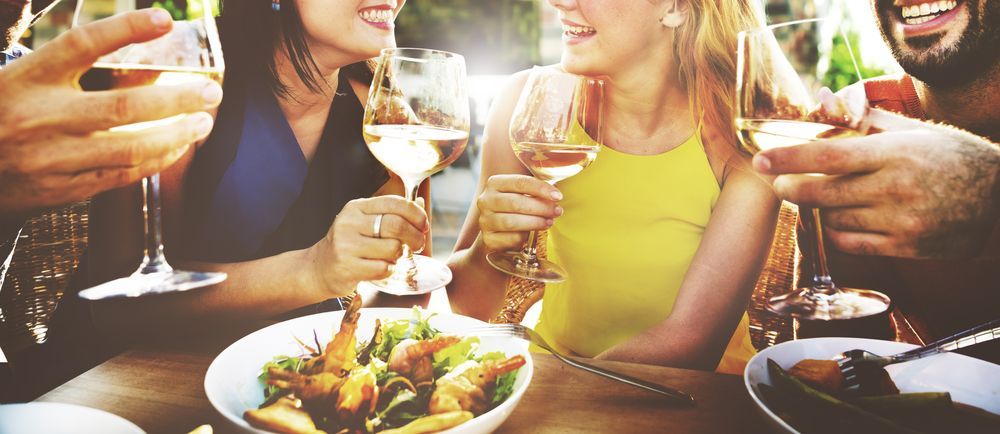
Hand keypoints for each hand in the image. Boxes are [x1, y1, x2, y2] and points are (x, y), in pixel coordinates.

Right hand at [0, 9, 222, 216]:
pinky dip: (154, 162)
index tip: (165, 19)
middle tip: (211, 92)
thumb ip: (63, 62)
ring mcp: (51, 158)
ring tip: (203, 122)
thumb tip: (133, 41)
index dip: (124, 29)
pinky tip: (176, 148)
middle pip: (123, 107)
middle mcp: (40, 118)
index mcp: (25, 79)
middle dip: (176, 99)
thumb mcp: (16, 78)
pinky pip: (120, 177)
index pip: (81, 45)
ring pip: (129, 148)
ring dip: (175, 135)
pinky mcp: (60, 190)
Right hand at [310, 196, 428, 295]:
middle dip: (414, 236)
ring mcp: (346, 245)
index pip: (394, 203)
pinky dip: (389, 270)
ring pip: (392, 248)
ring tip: (394, 257)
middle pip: (396, 225)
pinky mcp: (347, 267)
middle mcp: (349, 222)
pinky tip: (383, 268)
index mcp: (357, 207)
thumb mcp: (366, 223)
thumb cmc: (350, 244)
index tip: (423, 225)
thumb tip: (421, 204)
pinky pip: (383, 268)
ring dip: (400, 255)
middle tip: (418, 244)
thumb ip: (392, 214)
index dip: (415, 213)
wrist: (319, 268)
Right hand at [477, 174, 562, 251]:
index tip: (558, 196)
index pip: (520, 183)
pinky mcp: (488, 239)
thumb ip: (536, 191)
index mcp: (495, 183)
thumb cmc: (515, 207)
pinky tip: (533, 235)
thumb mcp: (523, 194)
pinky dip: (525, 237)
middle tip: (557, 211)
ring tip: (549, 222)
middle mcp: (485, 200)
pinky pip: (510, 239)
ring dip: (535, 222)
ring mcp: (485, 221)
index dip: (541, 189)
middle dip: (541, 207)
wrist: (497, 231)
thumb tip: (556, 194)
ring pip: (512, 222)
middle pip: (516, 203)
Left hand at [754, 109, 999, 258]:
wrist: (999, 202)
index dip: (789, 158)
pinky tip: (840, 218)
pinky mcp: (904, 248)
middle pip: (822, 193)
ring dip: (820, 208)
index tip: (759, 159)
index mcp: (895, 153)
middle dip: (791, 188)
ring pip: (833, 219)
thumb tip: (820, 101)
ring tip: (825, 195)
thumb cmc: (951, 158)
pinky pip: (850, 244)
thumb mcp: (914, 131)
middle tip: (778, 182)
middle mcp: (895, 189)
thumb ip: (863, 120)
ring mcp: (900, 222)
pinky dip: (836, 231)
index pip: (829, 157)